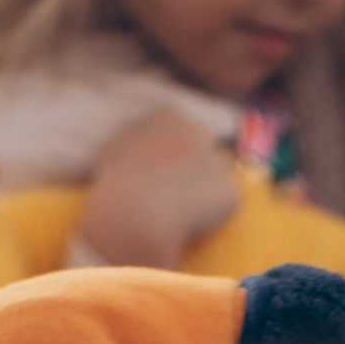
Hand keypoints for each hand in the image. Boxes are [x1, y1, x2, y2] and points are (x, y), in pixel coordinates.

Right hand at [83, 115, 241, 267]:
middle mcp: (199, 132)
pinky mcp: (231, 192)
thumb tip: (140, 146)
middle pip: (208, 146)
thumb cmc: (115, 184)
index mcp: (169, 118)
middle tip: (181, 193)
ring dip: (210, 189)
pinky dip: (216, 215)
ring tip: (186, 212)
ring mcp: (217, 161)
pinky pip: (227, 204)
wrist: (134, 216)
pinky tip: (196, 225)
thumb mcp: (113, 149)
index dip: (178, 152)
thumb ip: (134, 140)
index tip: (167, 172)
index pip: (183, 130)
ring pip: (220, 174)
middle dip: (200, 166)